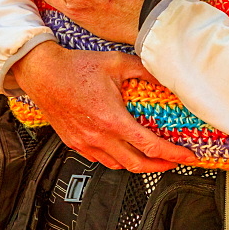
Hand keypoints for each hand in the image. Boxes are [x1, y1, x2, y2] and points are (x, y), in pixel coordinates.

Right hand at [11, 41, 195, 171]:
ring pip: (118, 165)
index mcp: (112, 119)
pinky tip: (121, 150)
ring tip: (149, 158)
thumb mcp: (116, 62)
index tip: (185, 155)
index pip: (150, 146)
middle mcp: (99, 136)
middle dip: (160, 167)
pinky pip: (99, 159)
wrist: (43, 73)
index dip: (172, 154)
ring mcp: (85, 142)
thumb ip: (143, 70)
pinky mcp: (75, 142)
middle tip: (173, 162)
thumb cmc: (74, 67)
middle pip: (137, 164)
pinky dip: (116, 159)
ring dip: (137, 165)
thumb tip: (164, 76)